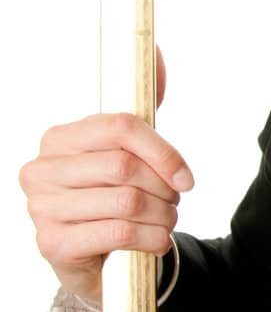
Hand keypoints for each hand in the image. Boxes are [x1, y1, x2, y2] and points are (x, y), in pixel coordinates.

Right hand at [19, 46, 193, 303]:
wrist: (91, 259)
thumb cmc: (110, 198)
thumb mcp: (125, 154)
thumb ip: (142, 109)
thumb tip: (158, 52)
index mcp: (59, 139)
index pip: (120, 127)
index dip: (163, 152)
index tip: (187, 178)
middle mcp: (42, 169)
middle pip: (125, 167)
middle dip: (164, 189)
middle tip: (174, 203)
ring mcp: (41, 208)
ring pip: (128, 202)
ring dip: (162, 216)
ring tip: (165, 222)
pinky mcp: (53, 244)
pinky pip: (119, 233)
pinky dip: (151, 239)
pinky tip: (155, 242)